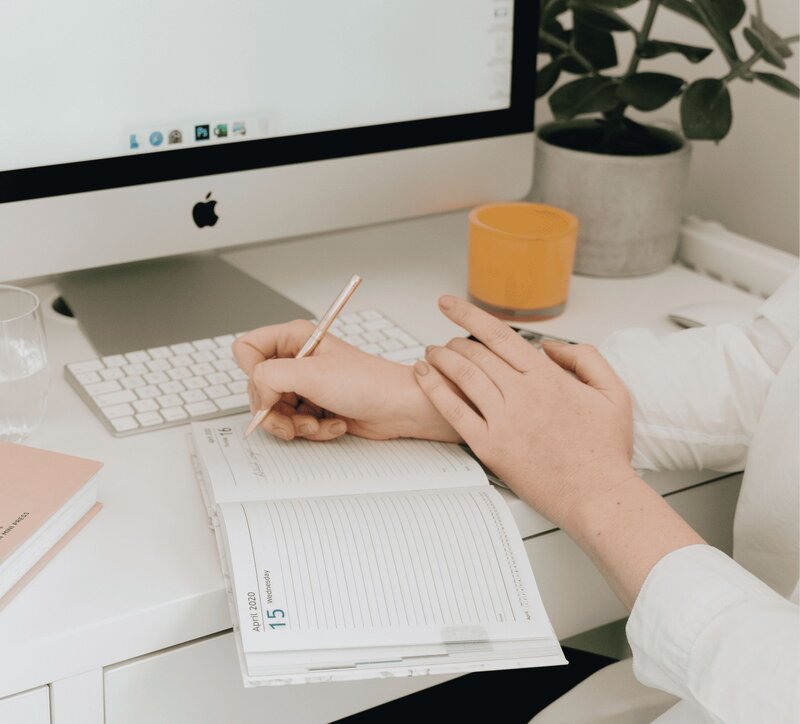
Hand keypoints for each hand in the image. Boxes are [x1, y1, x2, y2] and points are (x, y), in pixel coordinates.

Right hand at [233, 319, 458, 441]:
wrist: (398, 408)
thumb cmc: (367, 382)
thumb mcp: (311, 374)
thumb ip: (270, 376)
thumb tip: (255, 393)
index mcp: (293, 339)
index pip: (246, 350)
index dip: (253, 374)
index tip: (270, 389)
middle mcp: (296, 361)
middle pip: (257, 389)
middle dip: (276, 411)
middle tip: (296, 418)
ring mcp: (305, 385)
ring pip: (274, 412)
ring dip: (296, 425)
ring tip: (318, 422)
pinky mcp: (314, 406)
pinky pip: (294, 424)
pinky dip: (312, 430)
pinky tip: (334, 423)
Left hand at [413, 296, 635, 527]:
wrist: (597, 495)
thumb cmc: (605, 451)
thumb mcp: (613, 392)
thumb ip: (584, 359)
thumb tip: (551, 346)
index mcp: (547, 377)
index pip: (498, 335)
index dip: (469, 315)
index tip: (450, 305)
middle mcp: (522, 394)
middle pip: (476, 354)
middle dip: (455, 342)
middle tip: (446, 341)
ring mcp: (503, 420)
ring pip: (462, 376)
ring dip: (441, 359)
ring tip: (431, 353)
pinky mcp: (490, 446)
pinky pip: (454, 411)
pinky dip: (434, 389)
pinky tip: (423, 376)